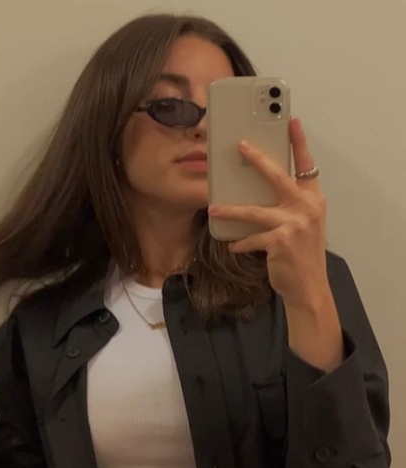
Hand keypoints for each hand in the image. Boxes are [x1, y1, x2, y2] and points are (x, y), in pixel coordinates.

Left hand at [208, 118, 328, 308]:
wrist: (308, 287)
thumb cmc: (302, 255)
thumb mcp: (303, 225)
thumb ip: (288, 206)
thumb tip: (256, 192)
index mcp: (313, 200)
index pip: (307, 166)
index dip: (299, 143)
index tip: (292, 121)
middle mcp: (306, 207)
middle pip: (277, 176)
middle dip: (257, 159)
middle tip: (240, 145)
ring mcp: (294, 224)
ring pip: (254, 211)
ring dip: (231, 211)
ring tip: (213, 209)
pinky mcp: (279, 242)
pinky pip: (251, 238)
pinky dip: (240, 243)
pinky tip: (233, 246)